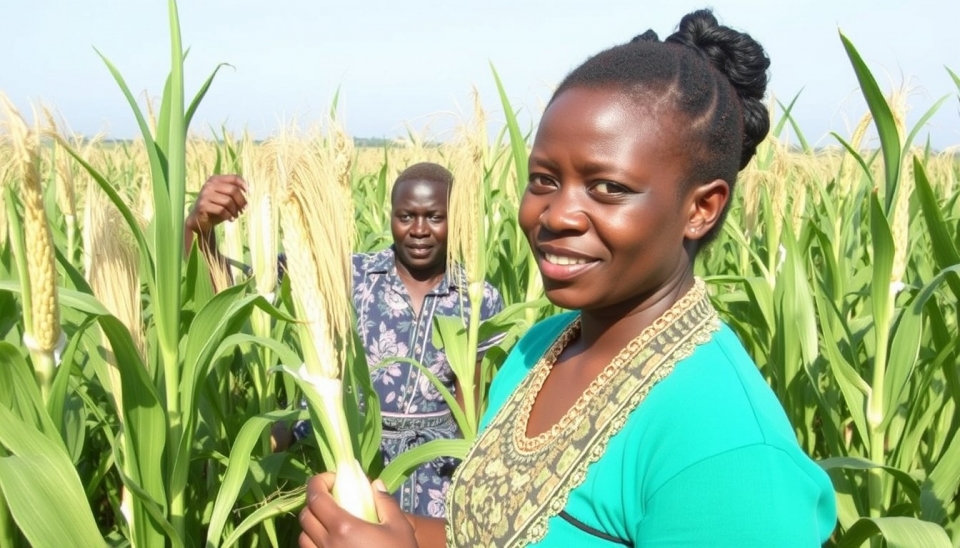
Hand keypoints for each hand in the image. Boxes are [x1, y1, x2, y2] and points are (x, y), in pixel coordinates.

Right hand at [185, 174, 247, 234]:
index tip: (249, 193)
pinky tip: (230, 219)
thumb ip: (233, 192)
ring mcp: (205, 195)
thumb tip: (248, 191)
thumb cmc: (215, 207)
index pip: (234, 178)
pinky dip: (228, 216)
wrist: (199, 220)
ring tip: (236, 215)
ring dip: (235, 211)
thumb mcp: (225, 197)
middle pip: (233, 190)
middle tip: (243, 210)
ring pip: (228, 201)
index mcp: (215, 180)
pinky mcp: (203, 205)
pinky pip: (221, 210)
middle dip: (241, 201)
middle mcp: (209, 185)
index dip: (243, 184)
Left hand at [299, 473, 417, 547]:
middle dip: (315, 502)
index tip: (333, 479)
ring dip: (312, 526)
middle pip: (305, 515)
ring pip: (302, 537)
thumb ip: (386, 502)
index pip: (315, 496)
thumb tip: (375, 484)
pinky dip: (313, 544)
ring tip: (329, 523)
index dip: (318, 482)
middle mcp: (327, 543)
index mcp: (343, 527)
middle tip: (332, 499)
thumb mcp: (399, 527)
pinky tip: (330, 543)